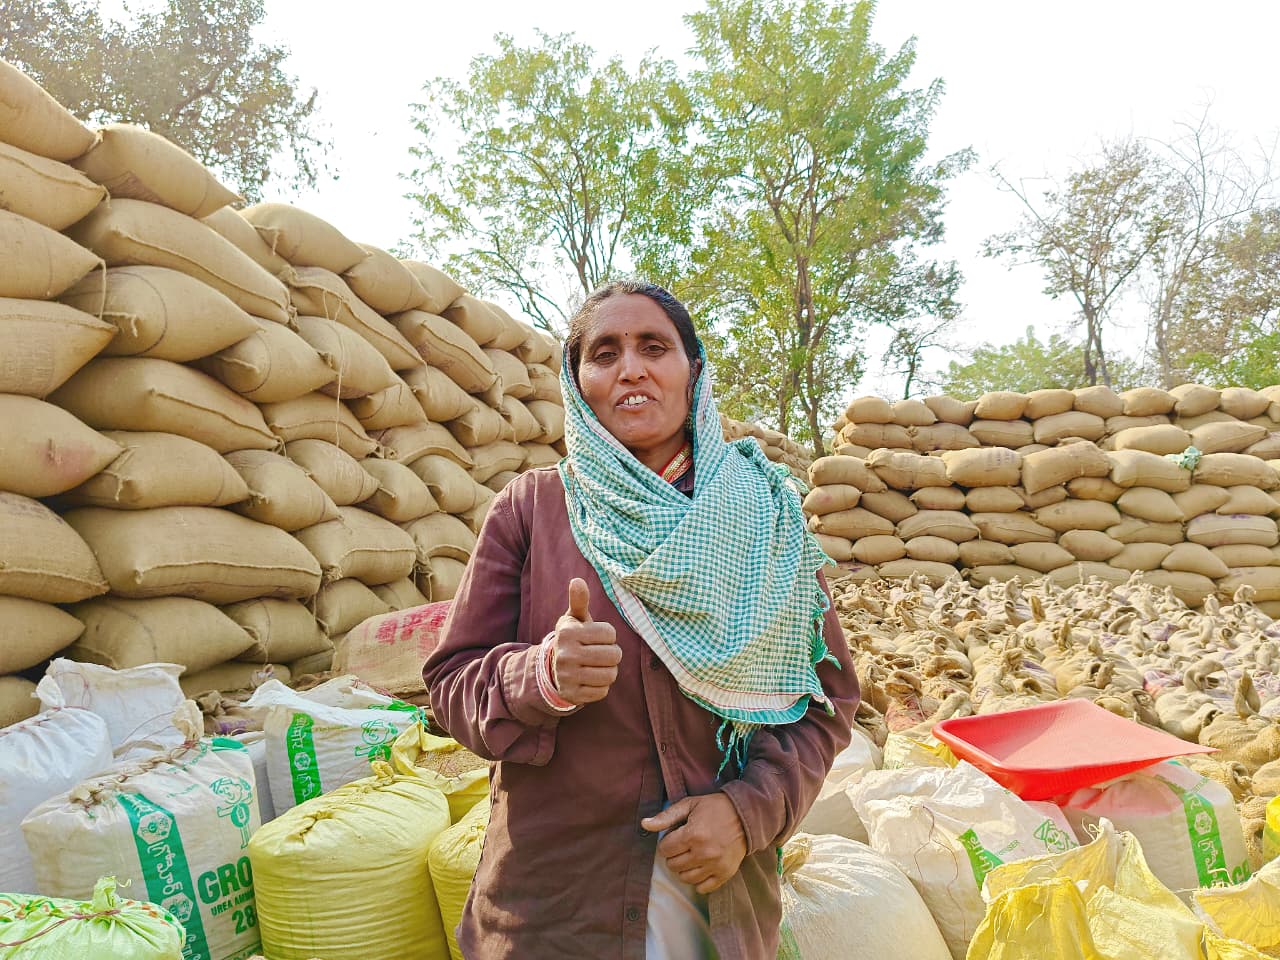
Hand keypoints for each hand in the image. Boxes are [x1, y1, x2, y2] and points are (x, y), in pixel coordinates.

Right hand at [552, 578, 620, 704]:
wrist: (553, 668)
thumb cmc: (572, 639)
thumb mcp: (574, 619)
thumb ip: (579, 600)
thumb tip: (577, 580)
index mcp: (568, 632)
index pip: (610, 633)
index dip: (608, 636)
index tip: (596, 638)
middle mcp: (565, 654)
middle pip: (613, 655)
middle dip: (612, 654)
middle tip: (600, 653)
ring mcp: (567, 676)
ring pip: (610, 675)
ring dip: (609, 671)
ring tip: (597, 666)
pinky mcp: (572, 694)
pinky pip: (602, 692)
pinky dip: (601, 686)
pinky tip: (590, 679)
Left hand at [640, 793, 747, 894]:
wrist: (746, 815)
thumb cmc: (714, 808)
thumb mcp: (689, 805)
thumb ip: (666, 816)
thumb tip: (644, 824)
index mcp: (692, 835)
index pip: (665, 850)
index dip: (667, 843)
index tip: (676, 836)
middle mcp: (703, 853)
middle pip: (673, 865)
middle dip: (674, 855)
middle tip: (683, 846)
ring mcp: (715, 865)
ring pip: (685, 878)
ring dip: (684, 868)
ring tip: (691, 856)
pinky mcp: (725, 873)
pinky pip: (703, 888)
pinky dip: (698, 881)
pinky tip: (700, 868)